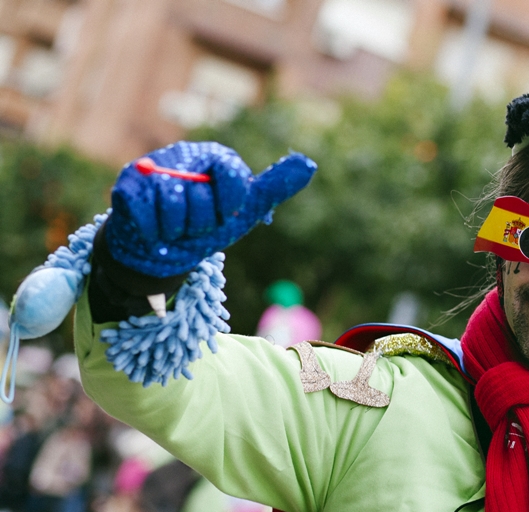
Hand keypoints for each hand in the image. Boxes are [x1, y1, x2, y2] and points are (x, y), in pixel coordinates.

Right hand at [105, 141, 315, 277]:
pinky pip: (147, 218)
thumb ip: (274, 186)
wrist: (166, 246)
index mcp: (217, 156)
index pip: (232, 176)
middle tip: (195, 224)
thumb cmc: (208, 222)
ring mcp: (152, 167)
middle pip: (201, 199)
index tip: (224, 214)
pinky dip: (155, 234)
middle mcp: (184, 154)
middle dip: (201, 225)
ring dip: (178, 231)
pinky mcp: (126, 185)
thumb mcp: (245, 208)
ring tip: (175, 227)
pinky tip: (156, 230)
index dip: (229, 206)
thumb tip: (309, 163)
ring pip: (174, 209)